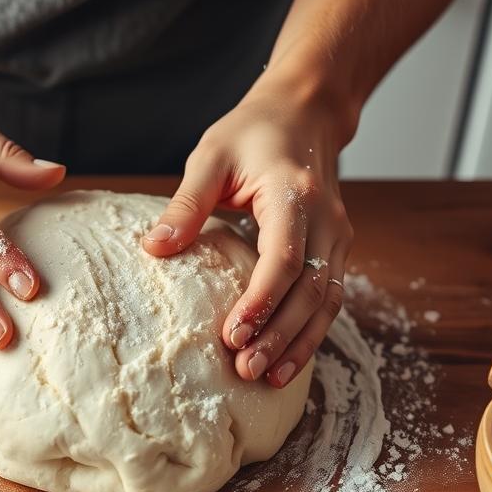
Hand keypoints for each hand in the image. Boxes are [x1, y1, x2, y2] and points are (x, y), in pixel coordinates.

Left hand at [142, 76, 355, 387]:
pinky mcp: (336, 250)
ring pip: (327, 302)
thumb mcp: (210, 156)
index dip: (261, 301)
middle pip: (310, 290)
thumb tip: (153, 249)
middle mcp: (327, 220)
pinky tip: (286, 361)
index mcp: (295, 195)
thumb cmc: (254, 132)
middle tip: (245, 368)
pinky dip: (310, 332)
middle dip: (279, 335)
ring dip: (299, 343)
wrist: (306, 113)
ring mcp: (338, 237)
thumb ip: (185, 204)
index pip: (284, 258)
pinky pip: (329, 298)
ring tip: (267, 378)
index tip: (234, 334)